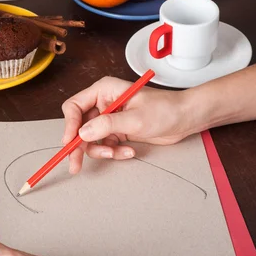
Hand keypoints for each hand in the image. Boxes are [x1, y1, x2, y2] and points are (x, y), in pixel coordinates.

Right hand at [61, 77, 192, 173]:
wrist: (186, 119)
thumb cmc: (166, 110)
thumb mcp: (135, 119)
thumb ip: (107, 125)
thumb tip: (82, 133)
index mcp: (104, 91)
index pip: (74, 107)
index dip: (69, 125)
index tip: (70, 142)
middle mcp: (103, 103)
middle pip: (78, 126)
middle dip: (79, 146)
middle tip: (75, 164)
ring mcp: (108, 119)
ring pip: (90, 140)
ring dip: (102, 150)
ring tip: (117, 153)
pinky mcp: (116, 131)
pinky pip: (104, 145)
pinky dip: (114, 152)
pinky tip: (129, 151)